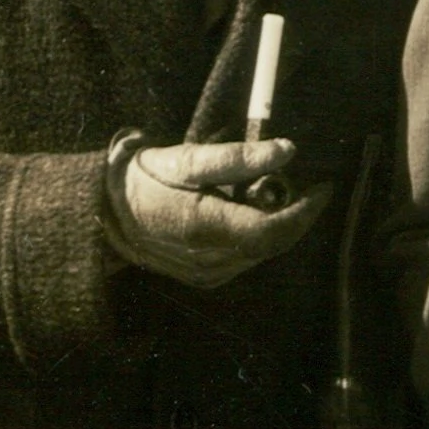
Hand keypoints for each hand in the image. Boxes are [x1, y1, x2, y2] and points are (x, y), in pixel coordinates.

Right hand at [109, 139, 329, 287]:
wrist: (105, 213)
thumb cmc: (147, 179)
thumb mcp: (188, 160)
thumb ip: (238, 157)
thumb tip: (288, 150)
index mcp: (205, 228)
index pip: (274, 229)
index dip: (305, 210)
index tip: (324, 187)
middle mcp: (209, 259)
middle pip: (274, 243)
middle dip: (295, 214)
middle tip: (299, 185)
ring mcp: (207, 273)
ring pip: (262, 251)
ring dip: (275, 224)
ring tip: (260, 194)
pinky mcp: (205, 278)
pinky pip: (246, 257)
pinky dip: (257, 236)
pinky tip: (242, 213)